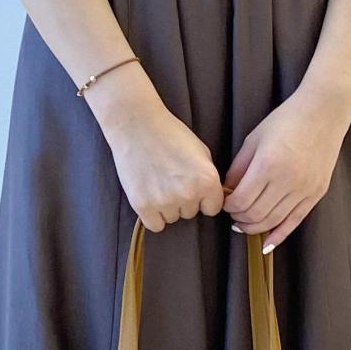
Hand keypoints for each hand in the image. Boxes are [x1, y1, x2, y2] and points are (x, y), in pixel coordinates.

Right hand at [103, 98, 227, 233]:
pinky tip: (150, 197)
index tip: (194, 188)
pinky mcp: (143, 205)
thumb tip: (213, 198)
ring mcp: (165, 201)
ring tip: (158, 182)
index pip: (213, 208)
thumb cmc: (169, 134)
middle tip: (171, 179)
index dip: (204, 199)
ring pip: (173, 218)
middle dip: (184, 200)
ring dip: (167, 207)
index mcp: (208, 180)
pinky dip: (153, 215)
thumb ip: (208, 177)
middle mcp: (189, 194)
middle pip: (191, 213)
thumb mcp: (201, 151)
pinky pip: (155, 225)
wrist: (136, 125)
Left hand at [222, 82, 350, 251]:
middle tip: (232, 215)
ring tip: (244, 224)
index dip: (228, 206)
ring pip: (273, 221)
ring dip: (254, 227)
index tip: (224, 202)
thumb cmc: (286, 120)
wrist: (324, 112)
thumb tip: (227, 190)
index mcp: (268, 165)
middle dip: (239, 218)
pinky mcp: (317, 193)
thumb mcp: (254, 139)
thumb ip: (239, 167)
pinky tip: (266, 243)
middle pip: (255, 214)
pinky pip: (295, 221)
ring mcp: (304, 189)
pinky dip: (279, 235)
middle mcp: (287, 181)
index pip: (241, 200)